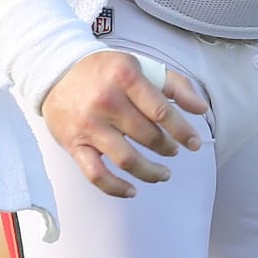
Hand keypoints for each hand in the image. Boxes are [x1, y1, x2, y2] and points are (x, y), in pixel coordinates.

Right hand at [41, 50, 208, 198]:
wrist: (56, 71)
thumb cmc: (105, 71)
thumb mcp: (141, 67)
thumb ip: (175, 85)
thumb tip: (201, 109)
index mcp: (126, 77)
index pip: (162, 111)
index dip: (182, 130)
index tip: (193, 142)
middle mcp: (107, 101)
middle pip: (147, 136)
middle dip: (167, 148)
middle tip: (174, 151)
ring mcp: (89, 125)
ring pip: (126, 159)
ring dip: (150, 171)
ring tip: (163, 173)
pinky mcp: (74, 144)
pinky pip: (96, 174)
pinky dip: (115, 187)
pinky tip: (132, 190)